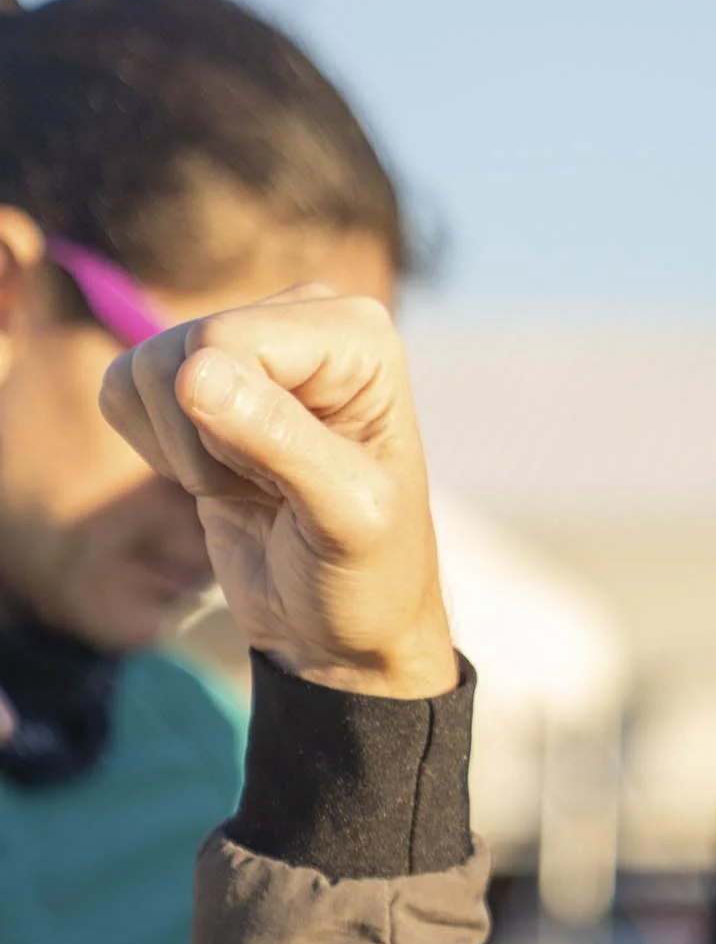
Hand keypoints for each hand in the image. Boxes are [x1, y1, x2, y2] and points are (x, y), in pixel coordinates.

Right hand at [99, 286, 457, 698]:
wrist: (340, 622)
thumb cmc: (366, 572)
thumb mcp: (344, 516)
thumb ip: (278, 441)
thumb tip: (193, 373)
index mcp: (358, 334)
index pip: (226, 339)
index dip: (231, 425)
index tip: (291, 477)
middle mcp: (305, 320)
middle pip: (180, 350)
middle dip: (205, 439)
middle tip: (273, 487)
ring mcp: (249, 346)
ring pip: (143, 369)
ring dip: (182, 452)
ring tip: (253, 484)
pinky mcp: (197, 383)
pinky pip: (121, 390)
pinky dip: (156, 450)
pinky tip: (219, 477)